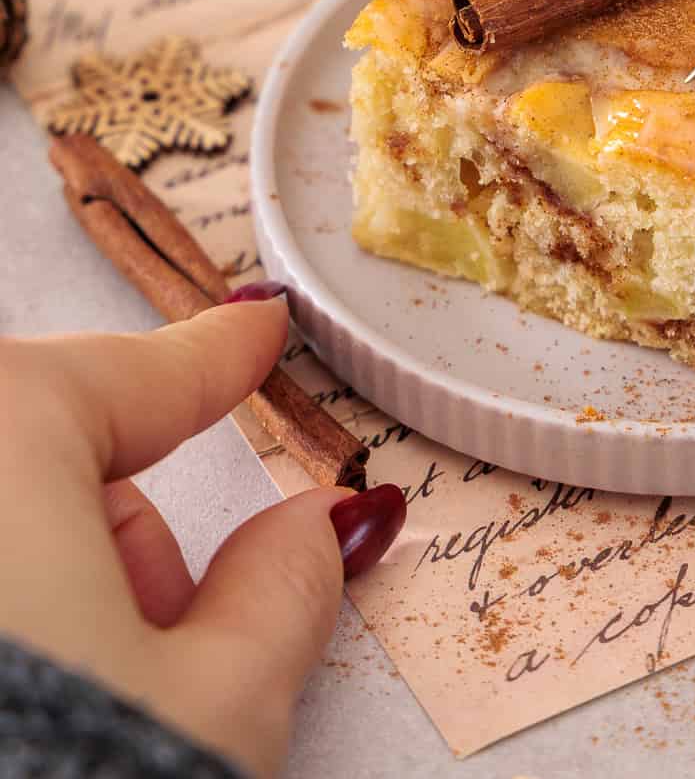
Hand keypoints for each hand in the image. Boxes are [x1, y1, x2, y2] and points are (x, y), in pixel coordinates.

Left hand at [0, 290, 404, 776]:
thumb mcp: (214, 713)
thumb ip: (285, 588)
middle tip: (146, 666)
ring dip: (36, 602)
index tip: (254, 326)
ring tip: (61, 715)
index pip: (141, 374)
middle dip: (115, 551)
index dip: (216, 356)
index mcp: (2, 432)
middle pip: (50, 468)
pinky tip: (7, 713)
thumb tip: (316, 529)